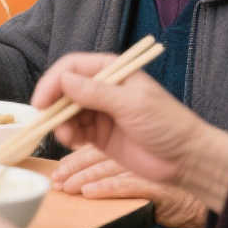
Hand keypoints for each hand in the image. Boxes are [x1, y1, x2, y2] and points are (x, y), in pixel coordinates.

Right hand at [33, 52, 227, 211]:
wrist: (185, 160)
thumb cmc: (167, 124)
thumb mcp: (131, 104)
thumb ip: (96, 92)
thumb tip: (63, 80)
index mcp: (113, 71)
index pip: (73, 67)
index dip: (53, 82)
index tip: (42, 101)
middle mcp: (102, 88)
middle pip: (64, 89)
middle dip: (54, 105)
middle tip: (47, 122)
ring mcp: (99, 111)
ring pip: (65, 112)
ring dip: (60, 123)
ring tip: (69, 138)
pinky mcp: (97, 134)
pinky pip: (72, 130)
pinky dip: (68, 136)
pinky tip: (75, 143)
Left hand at [51, 146, 206, 227]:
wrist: (196, 190)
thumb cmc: (161, 175)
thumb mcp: (129, 163)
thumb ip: (103, 157)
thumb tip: (67, 167)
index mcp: (124, 139)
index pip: (92, 143)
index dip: (72, 155)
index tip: (57, 168)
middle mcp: (133, 148)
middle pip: (95, 154)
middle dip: (72, 168)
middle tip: (55, 180)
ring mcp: (144, 165)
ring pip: (106, 167)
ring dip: (83, 178)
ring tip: (66, 188)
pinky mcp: (153, 183)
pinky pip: (125, 184)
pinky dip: (105, 188)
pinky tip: (89, 194)